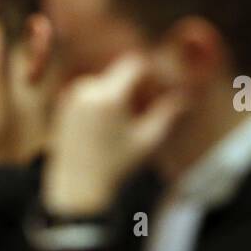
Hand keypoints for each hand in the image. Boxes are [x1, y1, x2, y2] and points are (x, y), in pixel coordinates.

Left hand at [42, 54, 187, 217]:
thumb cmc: (118, 165)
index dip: (151, 71)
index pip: (135, 64)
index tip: (160, 86)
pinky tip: (109, 125)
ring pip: (106, 81)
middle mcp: (87, 89)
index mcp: (109, 96)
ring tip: (128, 120)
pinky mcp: (64, 102)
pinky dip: (103, 99)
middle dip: (136, 84)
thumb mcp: (148, 141)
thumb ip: (168, 114)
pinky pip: (90, 90)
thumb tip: (186, 97)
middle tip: (148, 106)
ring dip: (119, 92)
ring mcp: (73, 95)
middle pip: (120, 73)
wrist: (78, 186)